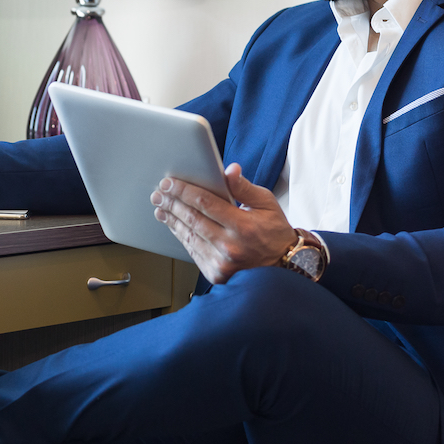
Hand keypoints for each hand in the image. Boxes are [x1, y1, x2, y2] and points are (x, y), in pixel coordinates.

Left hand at [151, 163, 295, 284]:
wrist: (285, 266)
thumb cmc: (275, 232)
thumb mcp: (267, 204)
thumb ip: (244, 187)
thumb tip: (229, 170)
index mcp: (243, 226)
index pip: (205, 203)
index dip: (184, 191)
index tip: (170, 183)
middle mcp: (230, 246)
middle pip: (192, 219)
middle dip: (172, 204)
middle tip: (158, 193)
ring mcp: (221, 262)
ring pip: (189, 236)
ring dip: (172, 220)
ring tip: (161, 208)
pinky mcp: (216, 273)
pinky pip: (193, 251)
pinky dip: (182, 236)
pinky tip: (175, 226)